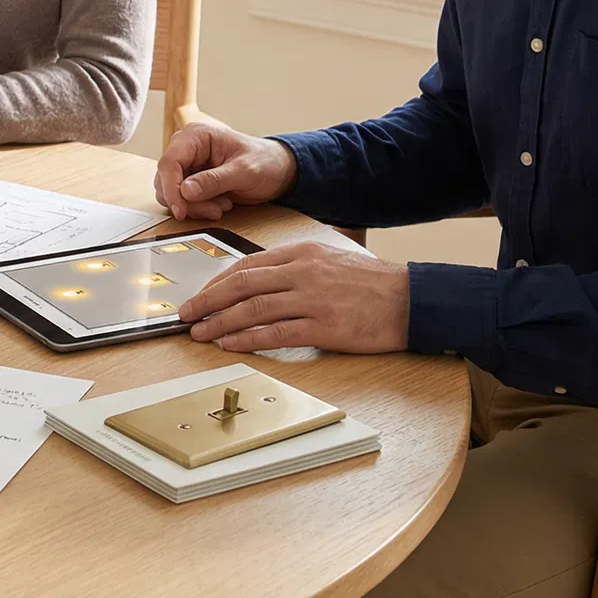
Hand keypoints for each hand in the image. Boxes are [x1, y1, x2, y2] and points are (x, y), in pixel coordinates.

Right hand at [153, 122, 298, 221]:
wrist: (277, 171)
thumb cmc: (265, 162)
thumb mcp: (244, 172)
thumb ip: (214, 181)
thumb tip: (185, 191)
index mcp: (196, 136)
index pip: (168, 163)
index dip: (171, 189)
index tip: (181, 210)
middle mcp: (186, 148)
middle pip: (166, 180)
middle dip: (188, 201)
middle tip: (214, 210)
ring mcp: (186, 165)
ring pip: (170, 193)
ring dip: (194, 207)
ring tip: (221, 206)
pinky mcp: (189, 180)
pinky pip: (181, 199)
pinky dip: (197, 208)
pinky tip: (218, 205)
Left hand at [179, 242, 409, 353]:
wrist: (412, 300)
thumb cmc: (372, 284)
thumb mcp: (330, 261)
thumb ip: (295, 268)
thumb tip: (258, 282)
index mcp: (302, 253)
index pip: (247, 265)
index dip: (217, 282)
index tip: (201, 295)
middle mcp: (302, 272)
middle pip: (241, 284)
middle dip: (207, 301)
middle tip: (185, 314)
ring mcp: (311, 300)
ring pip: (252, 309)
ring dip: (219, 323)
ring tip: (200, 333)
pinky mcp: (322, 327)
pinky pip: (275, 333)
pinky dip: (247, 339)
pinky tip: (229, 344)